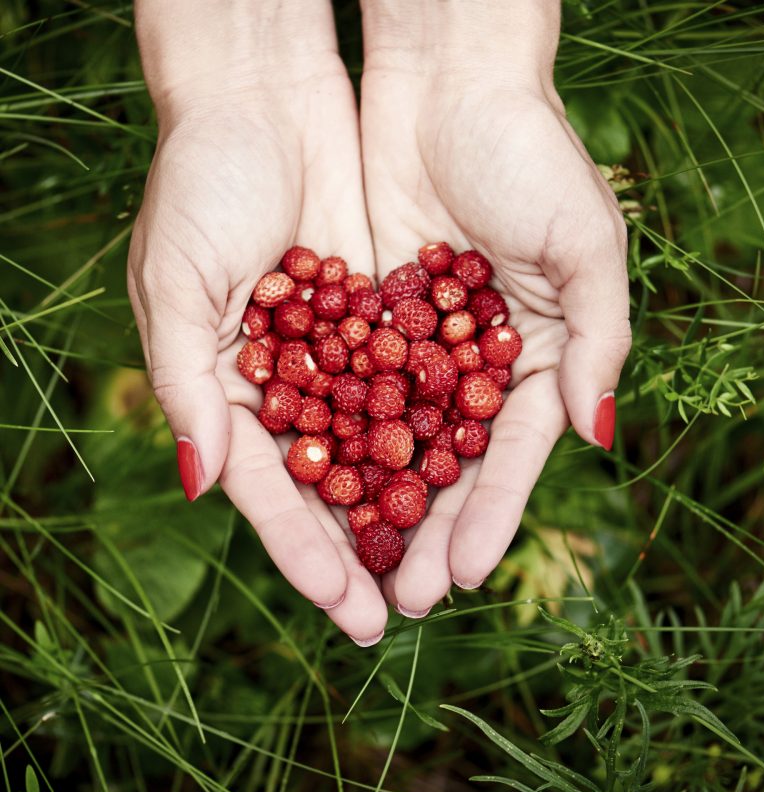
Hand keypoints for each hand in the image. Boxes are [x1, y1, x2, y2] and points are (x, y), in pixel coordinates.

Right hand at [128, 1, 386, 643]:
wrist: (266, 90)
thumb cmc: (200, 178)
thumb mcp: (175, 280)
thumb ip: (187, 384)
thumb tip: (204, 483)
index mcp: (231, 387)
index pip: (275, 490)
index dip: (307, 552)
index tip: (346, 611)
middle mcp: (292, 379)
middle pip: (337, 480)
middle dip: (371, 543)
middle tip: (409, 609)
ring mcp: (343, 348)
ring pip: (384, 441)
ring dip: (415, 500)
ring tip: (449, 562)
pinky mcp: (387, 311)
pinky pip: (420, 378)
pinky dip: (442, 424)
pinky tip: (470, 471)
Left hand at [360, 1, 630, 615]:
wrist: (447, 80)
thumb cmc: (531, 152)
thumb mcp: (586, 242)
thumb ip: (599, 339)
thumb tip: (597, 434)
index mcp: (535, 353)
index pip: (511, 454)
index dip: (488, 515)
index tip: (461, 574)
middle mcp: (472, 360)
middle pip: (446, 462)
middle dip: (424, 528)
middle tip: (400, 599)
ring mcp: (414, 342)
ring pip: (389, 437)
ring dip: (372, 500)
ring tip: (352, 564)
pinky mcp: (362, 314)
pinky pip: (343, 384)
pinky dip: (331, 432)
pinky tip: (313, 484)